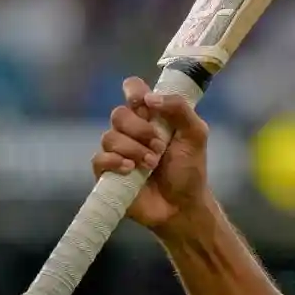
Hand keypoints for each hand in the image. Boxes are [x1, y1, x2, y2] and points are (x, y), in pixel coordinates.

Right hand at [94, 76, 212, 233]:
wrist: (183, 204)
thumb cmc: (189, 168)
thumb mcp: (195, 134)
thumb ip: (179, 109)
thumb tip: (150, 98)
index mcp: (151, 116)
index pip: (133, 89)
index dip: (133, 90)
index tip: (142, 102)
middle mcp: (131, 130)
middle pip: (118, 113)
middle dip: (139, 129)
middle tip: (159, 147)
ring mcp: (118, 151)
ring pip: (109, 136)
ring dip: (133, 149)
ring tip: (152, 164)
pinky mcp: (107, 172)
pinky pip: (99, 158)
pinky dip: (115, 162)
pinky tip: (131, 170)